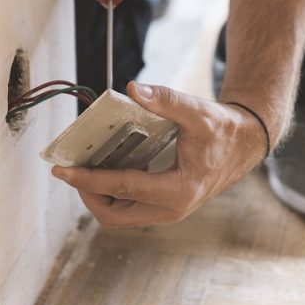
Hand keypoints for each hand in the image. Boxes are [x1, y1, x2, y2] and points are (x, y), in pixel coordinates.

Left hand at [50, 82, 268, 227]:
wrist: (243, 145)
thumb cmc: (221, 130)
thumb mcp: (197, 112)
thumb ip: (165, 100)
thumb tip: (133, 89)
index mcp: (179, 190)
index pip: (123, 187)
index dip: (88, 179)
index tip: (62, 170)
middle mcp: (171, 209)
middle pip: (113, 214)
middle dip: (87, 192)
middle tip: (70, 167)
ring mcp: (166, 211)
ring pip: (118, 215)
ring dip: (96, 194)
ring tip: (83, 165)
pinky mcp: (163, 207)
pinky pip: (127, 207)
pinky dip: (109, 192)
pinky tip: (104, 165)